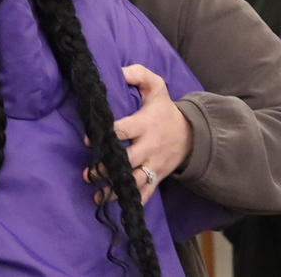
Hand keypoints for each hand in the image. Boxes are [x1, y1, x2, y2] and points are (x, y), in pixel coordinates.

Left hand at [84, 64, 193, 204]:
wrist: (192, 135)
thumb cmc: (165, 109)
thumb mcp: (156, 86)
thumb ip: (138, 74)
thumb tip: (118, 71)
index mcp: (145, 124)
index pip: (123, 131)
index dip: (106, 135)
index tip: (89, 140)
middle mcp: (148, 146)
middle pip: (126, 160)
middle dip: (106, 167)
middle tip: (88, 172)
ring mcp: (153, 164)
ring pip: (133, 180)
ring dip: (114, 189)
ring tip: (96, 193)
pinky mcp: (156, 177)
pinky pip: (145, 193)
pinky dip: (132, 202)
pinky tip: (117, 210)